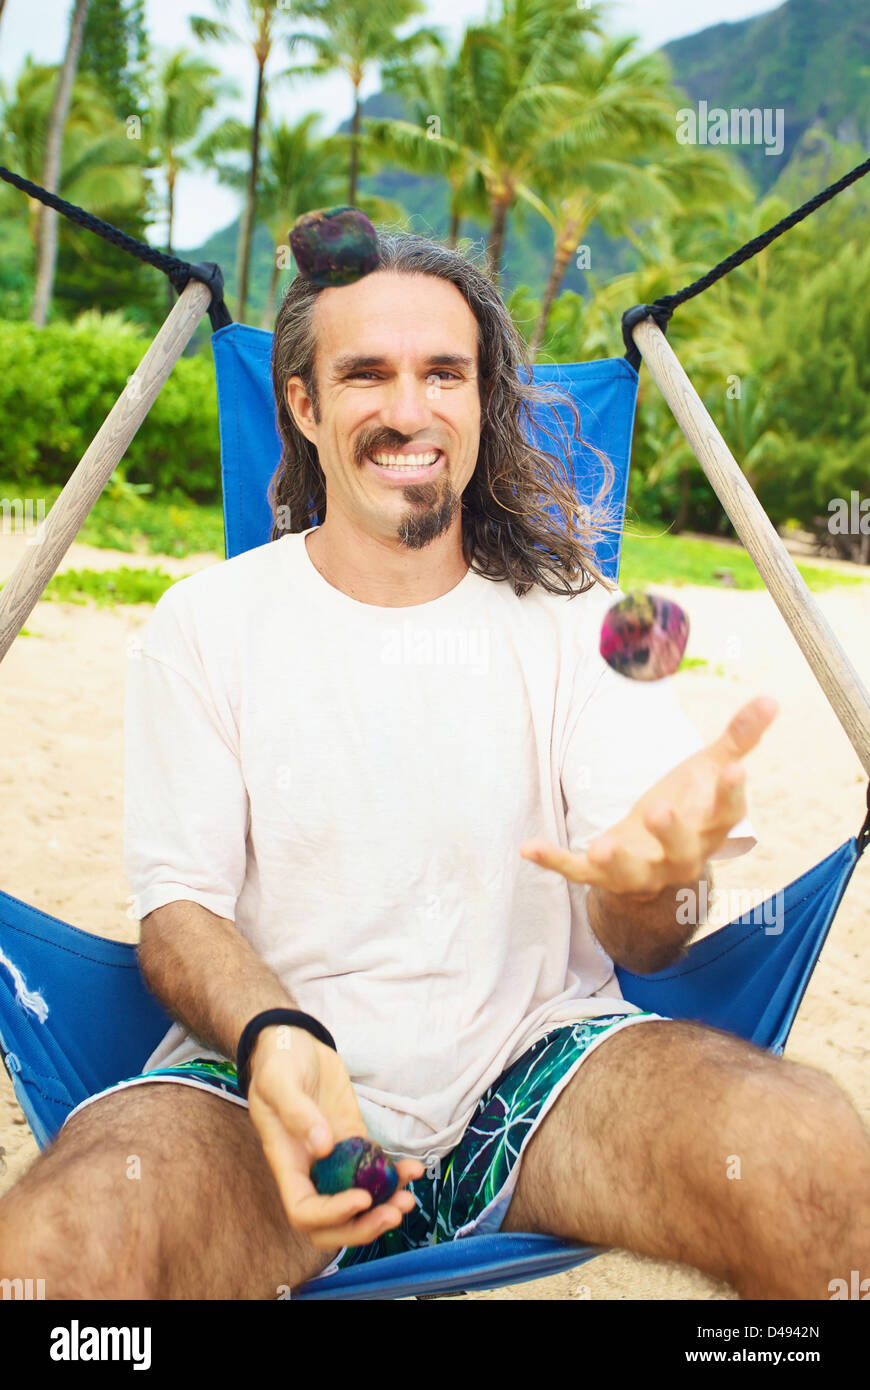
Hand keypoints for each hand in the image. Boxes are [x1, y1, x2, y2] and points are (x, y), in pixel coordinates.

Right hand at [246, 1026, 424, 1252]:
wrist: (293, 1044)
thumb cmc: (278, 1062)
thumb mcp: (279, 1081)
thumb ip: (296, 1112)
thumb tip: (323, 1147)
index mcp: (287, 1163)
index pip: (304, 1211)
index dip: (332, 1215)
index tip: (361, 1197)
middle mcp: (311, 1168)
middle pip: (332, 1223)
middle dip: (362, 1226)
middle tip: (392, 1213)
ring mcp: (335, 1156)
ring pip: (358, 1201)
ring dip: (384, 1208)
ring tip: (408, 1200)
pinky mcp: (354, 1139)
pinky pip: (375, 1169)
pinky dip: (394, 1176)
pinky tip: (414, 1169)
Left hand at [520, 695, 777, 899]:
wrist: (656, 859)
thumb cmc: (689, 805)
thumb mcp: (709, 769)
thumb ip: (738, 739)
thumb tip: (772, 698)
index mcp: (710, 827)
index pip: (726, 814)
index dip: (730, 794)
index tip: (735, 770)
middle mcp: (681, 856)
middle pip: (682, 848)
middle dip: (671, 831)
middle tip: (658, 809)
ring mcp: (642, 870)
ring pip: (631, 872)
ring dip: (616, 860)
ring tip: (600, 846)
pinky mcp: (605, 878)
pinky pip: (578, 875)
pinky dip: (554, 862)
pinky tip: (528, 847)